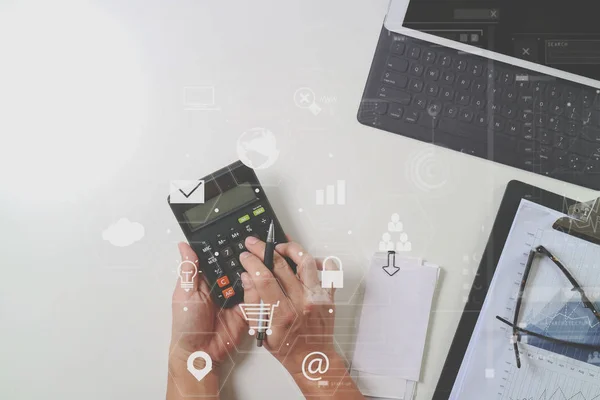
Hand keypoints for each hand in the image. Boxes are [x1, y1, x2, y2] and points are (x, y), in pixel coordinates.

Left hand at [167, 242, 246, 398]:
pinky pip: (256, 297)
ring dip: (252, 275)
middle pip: (237, 267)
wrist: (201, 353)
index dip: (226, 248)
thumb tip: (184, 246)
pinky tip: (259, 286)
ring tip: (256, 269)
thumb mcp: (185, 293)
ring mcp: (235, 297)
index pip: (218, 258)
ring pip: (248, 280)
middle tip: (252, 252)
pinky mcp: (246, 309)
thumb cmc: (186, 325)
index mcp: (206, 279)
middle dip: (244, 261)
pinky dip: (259, 292)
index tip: (237, 236)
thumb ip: (189, 269)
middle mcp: (222, 286)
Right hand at [239, 236, 362, 397]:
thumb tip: (248, 277)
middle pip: (281, 266)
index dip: (252, 262)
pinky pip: (331, 272)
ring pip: (306, 262)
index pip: (264, 279)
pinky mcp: (329, 296)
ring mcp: (317, 298)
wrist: (313, 359)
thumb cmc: (288, 348)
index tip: (245, 255)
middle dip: (264, 249)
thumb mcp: (261, 330)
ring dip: (291, 249)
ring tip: (281, 246)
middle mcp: (301, 303)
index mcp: (282, 314)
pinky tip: (310, 259)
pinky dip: (322, 261)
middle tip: (256, 243)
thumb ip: (253, 303)